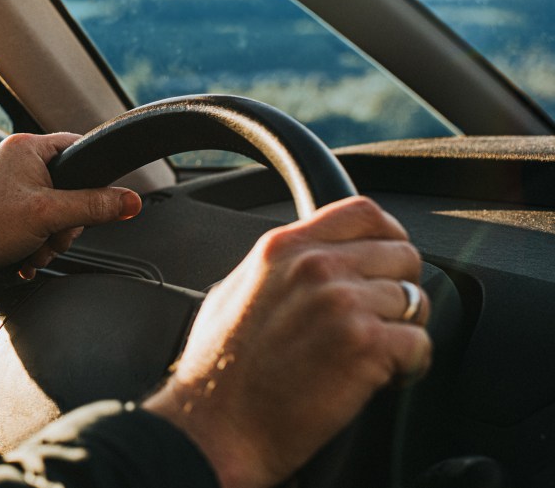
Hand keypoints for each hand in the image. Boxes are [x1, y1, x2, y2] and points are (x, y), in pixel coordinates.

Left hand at [0, 133, 141, 303]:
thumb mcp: (49, 215)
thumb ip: (94, 206)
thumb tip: (130, 201)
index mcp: (25, 147)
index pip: (78, 148)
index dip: (92, 177)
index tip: (97, 201)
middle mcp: (12, 159)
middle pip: (66, 187)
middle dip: (64, 223)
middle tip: (51, 236)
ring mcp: (1, 184)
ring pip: (48, 210)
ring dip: (46, 238)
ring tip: (31, 250)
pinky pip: (27, 222)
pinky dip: (29, 242)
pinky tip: (21, 256)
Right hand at [141, 196, 431, 487]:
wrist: (218, 426)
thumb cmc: (218, 371)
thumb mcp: (235, 292)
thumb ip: (278, 268)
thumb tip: (312, 261)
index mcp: (283, 248)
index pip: (362, 212)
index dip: (387, 235)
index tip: (387, 261)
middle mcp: (316, 266)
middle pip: (401, 254)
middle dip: (399, 289)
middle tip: (380, 320)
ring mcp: (342, 302)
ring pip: (415, 301)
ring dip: (403, 331)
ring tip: (375, 356)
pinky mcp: (365, 345)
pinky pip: (420, 343)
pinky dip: (411, 365)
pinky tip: (384, 378)